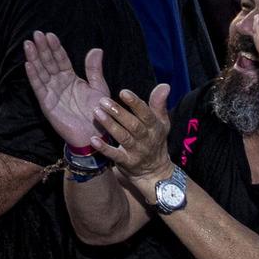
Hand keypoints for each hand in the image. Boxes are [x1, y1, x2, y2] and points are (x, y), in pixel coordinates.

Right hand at [22, 31, 109, 149]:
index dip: (55, 47)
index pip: (61, 59)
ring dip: (34, 58)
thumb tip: (96, 49)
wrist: (95, 135)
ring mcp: (51, 92)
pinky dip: (33, 76)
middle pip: (48, 62)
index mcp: (71, 78)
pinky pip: (38, 87)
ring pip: (41, 72)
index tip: (50, 35)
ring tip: (28, 44)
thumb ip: (94, 69)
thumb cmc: (99, 113)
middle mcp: (59, 83)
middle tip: (37, 34)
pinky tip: (28, 64)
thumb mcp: (99, 88)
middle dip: (42, 48)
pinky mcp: (46, 104)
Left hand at [94, 83, 174, 201]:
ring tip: (96, 113)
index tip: (123, 92)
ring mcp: (136, 152)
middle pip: (133, 125)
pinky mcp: (126, 163)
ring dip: (110, 126)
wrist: (156, 172)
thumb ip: (159, 104)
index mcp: (155, 127)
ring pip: (123, 138)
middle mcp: (146, 139)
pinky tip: (93, 139)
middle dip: (119, 112)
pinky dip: (104, 148)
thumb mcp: (161, 123)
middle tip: (103, 100)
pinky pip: (115, 155)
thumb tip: (165, 85)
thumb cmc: (154, 140)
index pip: (147, 114)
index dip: (136, 103)